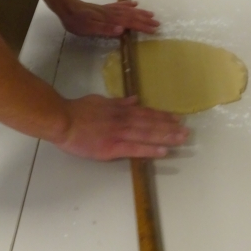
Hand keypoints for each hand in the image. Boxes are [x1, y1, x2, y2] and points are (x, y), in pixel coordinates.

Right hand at [54, 94, 188, 159]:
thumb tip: (134, 99)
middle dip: (170, 127)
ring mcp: (119, 133)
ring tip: (181, 139)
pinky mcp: (112, 147)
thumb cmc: (78, 110)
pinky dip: (150, 149)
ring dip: (166, 136)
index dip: (162, 116)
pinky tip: (163, 151)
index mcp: (120, 109)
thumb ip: (118, 102)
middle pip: (151, 123)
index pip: (146, 113)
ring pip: (147, 134)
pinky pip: (135, 148)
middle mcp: (123, 120)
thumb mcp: (100, 100)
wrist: (63, 120)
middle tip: (187, 130)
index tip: (176, 118)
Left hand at [59, 0, 158, 37]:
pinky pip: (119, 5)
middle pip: (132, 16)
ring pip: (128, 10)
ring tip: (150, 14)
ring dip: (140, 12)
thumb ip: (105, 29)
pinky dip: (128, 4)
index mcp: (110, 19)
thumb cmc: (76, 22)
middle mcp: (112, 13)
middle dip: (145, 20)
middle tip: (157, 24)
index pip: (130, 23)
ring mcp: (108, 9)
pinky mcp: (104, 8)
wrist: (66, 7)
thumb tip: (122, 30)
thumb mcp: (88, 29)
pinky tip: (134, 3)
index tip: (154, 29)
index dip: (142, 26)